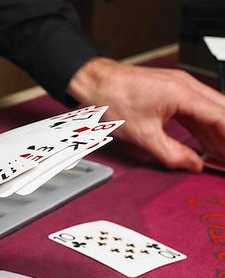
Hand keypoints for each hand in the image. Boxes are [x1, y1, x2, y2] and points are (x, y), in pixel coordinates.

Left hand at [68, 57, 224, 171]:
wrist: (96, 82)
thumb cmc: (113, 99)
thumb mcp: (143, 135)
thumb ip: (171, 153)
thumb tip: (192, 164)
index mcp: (183, 94)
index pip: (221, 117)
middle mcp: (186, 85)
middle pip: (220, 112)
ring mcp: (179, 85)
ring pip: (209, 110)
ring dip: (216, 132)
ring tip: (219, 154)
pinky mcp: (171, 89)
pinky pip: (194, 108)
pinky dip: (201, 125)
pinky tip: (204, 140)